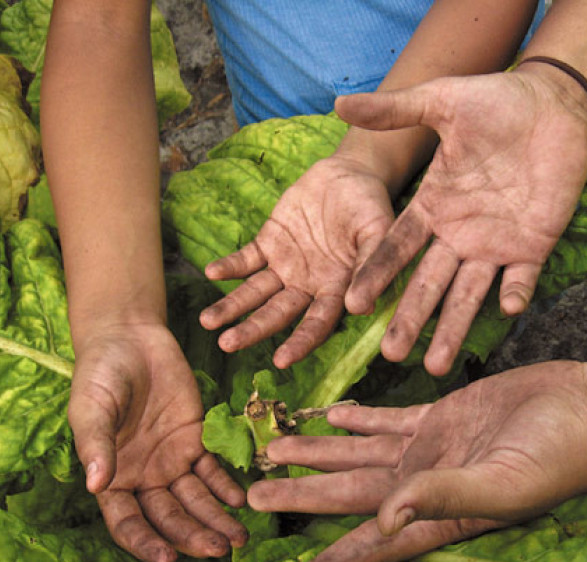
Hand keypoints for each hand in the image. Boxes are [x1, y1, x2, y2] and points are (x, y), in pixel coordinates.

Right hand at [68, 321, 246, 561]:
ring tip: (240, 538)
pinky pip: (213, 468)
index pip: (129, 523)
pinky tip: (241, 499)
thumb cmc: (99, 375)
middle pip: (171, 517)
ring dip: (217, 519)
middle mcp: (144, 477)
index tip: (168, 560)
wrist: (129, 338)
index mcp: (112, 478)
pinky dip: (226, 485)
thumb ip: (96, 444)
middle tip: (220, 550)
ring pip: (197, 499)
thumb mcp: (91, 408)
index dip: (147, 543)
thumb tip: (95, 485)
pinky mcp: (196, 438)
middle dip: (194, 536)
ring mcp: (172, 459)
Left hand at [199, 154, 393, 367]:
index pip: (317, 323)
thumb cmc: (371, 207)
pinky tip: (212, 273)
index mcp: (337, 289)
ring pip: (256, 292)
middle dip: (253, 330)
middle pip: (277, 314)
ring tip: (207, 321)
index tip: (280, 361)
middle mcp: (308, 284)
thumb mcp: (379, 233)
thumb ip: (371, 265)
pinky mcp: (270, 242)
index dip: (300, 342)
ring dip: (232, 306)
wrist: (350, 176)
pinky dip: (230, 267)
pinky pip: (247, 259)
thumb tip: (361, 308)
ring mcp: (287, 265)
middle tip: (227, 344)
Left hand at [247, 360, 586, 561]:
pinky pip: (387, 419)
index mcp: (436, 514)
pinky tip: (330, 415)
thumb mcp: (502, 483)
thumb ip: (441, 497)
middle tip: (250, 497)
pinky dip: (357, 419)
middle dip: (299, 497)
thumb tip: (381, 520)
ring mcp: (430, 448)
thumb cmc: (559, 454)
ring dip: (317, 453)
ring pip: (358, 453)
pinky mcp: (441, 414)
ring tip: (274, 450)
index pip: (367, 549)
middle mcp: (424, 485)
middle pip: (347, 495)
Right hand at [338, 65, 586, 374]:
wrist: (553, 103)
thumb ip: (394, 110)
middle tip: (391, 354)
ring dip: (453, 328)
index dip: (377, 274)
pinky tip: (507, 308)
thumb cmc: (495, 101)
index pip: (397, 248)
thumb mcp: (441, 101)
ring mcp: (495, 244)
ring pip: (468, 294)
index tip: (354, 302)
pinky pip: (522, 277)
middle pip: (427, 285)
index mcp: (432, 207)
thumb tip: (337, 104)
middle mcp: (458, 234)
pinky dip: (516, 293)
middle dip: (410, 319)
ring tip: (435, 365)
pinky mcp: (534, 245)